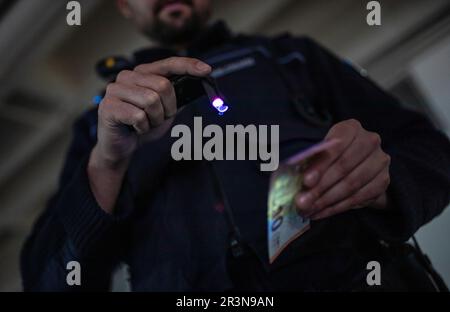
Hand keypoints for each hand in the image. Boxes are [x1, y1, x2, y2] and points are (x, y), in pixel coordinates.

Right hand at [94, 56, 211, 167]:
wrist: (120, 146)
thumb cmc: (142, 125)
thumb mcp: (165, 110)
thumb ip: (177, 97)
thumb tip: (198, 86)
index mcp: (142, 73)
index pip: (168, 63)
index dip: (188, 65)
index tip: (207, 70)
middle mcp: (127, 76)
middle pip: (163, 86)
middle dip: (168, 108)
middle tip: (158, 118)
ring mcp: (115, 90)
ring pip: (151, 101)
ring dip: (154, 120)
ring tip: (145, 124)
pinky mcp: (108, 106)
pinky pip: (138, 116)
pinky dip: (143, 128)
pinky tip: (135, 129)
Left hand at [295, 119, 390, 219]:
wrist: (362, 165)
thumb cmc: (334, 155)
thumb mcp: (322, 152)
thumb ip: (312, 160)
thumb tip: (295, 177)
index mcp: (351, 128)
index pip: (336, 145)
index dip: (321, 164)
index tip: (306, 181)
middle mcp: (369, 141)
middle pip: (344, 166)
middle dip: (321, 187)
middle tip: (303, 202)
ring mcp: (380, 161)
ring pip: (351, 184)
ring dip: (327, 200)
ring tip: (309, 210)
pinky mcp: (383, 181)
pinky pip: (359, 197)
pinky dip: (337, 207)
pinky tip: (321, 212)